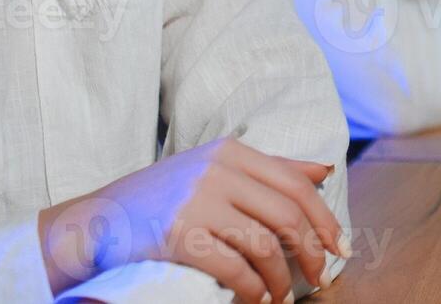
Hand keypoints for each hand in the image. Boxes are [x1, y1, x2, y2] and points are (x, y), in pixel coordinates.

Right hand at [38, 136, 347, 303]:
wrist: (101, 219)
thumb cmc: (165, 197)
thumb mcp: (215, 170)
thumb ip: (269, 170)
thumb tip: (324, 169)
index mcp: (231, 152)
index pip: (295, 184)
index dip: (324, 218)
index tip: (339, 246)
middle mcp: (218, 170)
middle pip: (288, 214)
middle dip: (312, 252)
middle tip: (319, 278)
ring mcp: (199, 201)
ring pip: (265, 244)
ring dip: (280, 279)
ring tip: (281, 297)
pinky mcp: (182, 235)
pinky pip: (235, 268)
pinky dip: (252, 289)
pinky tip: (254, 299)